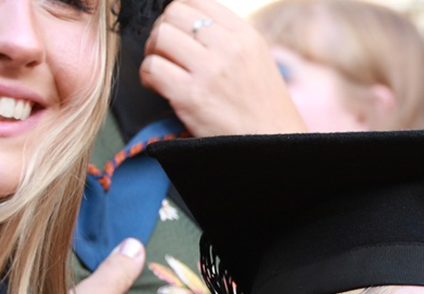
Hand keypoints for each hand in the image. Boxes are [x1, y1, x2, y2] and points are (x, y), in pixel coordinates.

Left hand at [141, 0, 306, 137]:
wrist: (275, 148)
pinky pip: (152, 68)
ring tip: (164, 70)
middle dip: (164, 32)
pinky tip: (160, 88)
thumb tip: (193, 26)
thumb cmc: (265, 110)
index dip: (181, 16)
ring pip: (160, 37)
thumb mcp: (258, 61)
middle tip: (168, 53)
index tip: (180, 34)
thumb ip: (230, 39)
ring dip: (154, 53)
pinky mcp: (191, 96)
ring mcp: (210, 71)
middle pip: (174, 14)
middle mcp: (229, 48)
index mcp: (246, 36)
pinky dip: (148, 77)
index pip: (197, 1)